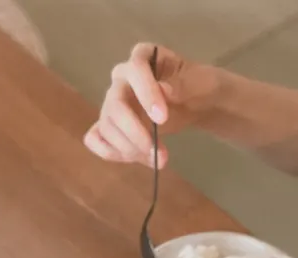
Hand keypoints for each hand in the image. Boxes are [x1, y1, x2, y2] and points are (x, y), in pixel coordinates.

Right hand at [84, 44, 216, 168]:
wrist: (195, 104)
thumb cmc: (198, 87)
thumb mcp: (200, 84)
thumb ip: (183, 86)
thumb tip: (163, 90)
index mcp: (143, 57)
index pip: (135, 69)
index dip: (146, 93)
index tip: (163, 118)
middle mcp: (122, 78)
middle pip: (115, 104)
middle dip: (134, 132)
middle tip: (157, 151)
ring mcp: (114, 102)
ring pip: (107, 126)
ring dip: (130, 149)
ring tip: (159, 160)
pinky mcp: (112, 125)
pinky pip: (97, 139)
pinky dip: (112, 153)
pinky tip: (137, 159)